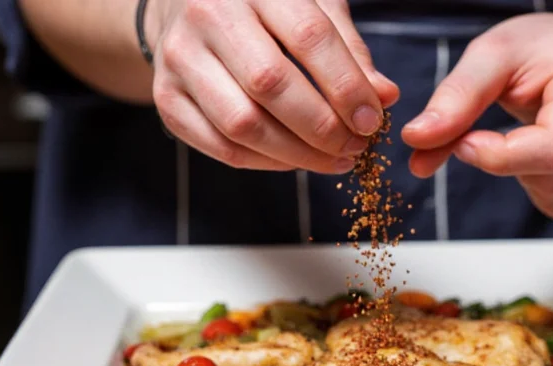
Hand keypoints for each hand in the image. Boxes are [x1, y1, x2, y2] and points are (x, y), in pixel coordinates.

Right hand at [147, 0, 399, 172]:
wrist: (183, 4)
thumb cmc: (263, 7)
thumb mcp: (312, 7)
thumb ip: (349, 51)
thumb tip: (385, 97)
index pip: (309, 38)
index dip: (346, 87)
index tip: (372, 122)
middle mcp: (208, 14)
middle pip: (271, 85)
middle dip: (322, 128)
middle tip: (354, 148)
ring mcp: (179, 58)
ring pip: (243, 123)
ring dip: (297, 155)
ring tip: (332, 160)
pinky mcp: (166, 98)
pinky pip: (221, 147)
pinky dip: (265, 164)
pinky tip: (295, 161)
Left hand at [401, 14, 552, 222]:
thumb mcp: (497, 54)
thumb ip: (456, 98)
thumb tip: (418, 140)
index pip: (548, 150)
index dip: (496, 157)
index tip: (465, 143)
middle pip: (549, 177)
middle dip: (510, 161)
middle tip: (504, 129)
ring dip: (528, 176)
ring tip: (536, 134)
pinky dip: (549, 190)